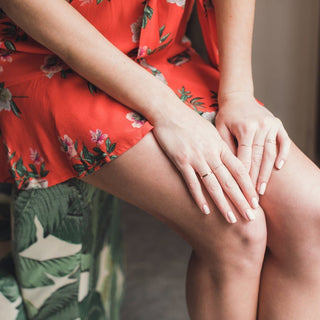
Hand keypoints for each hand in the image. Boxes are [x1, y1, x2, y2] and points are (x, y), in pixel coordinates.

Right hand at [152, 103, 258, 223]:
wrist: (169, 111)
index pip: (239, 169)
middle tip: (251, 217)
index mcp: (220, 146)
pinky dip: (199, 197)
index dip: (248, 186)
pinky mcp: (181, 161)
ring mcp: (196, 158)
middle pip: (230, 181)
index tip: (255, 200)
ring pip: (213, 185)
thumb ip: (219, 146)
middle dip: (241, 200)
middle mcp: (211, 153)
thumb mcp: (210, 131)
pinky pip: (192, 183)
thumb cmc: (189, 121)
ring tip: (231, 219)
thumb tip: (228, 159)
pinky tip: (205, 210)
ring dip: (223, 204)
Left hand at [215, 92, 290, 194]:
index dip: (243, 175)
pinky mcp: (278, 124)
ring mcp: (271, 124)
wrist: (237, 97)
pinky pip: (283, 141)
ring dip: (267, 172)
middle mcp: (261, 126)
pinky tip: (279, 167)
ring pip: (271, 153)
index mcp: (245, 128)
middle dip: (255, 179)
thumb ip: (226, 146)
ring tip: (262, 188)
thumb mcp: (220, 128)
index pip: (245, 157)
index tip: (241, 191)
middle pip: (259, 158)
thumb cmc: (225, 115)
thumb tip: (229, 170)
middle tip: (253, 197)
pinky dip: (283, 154)